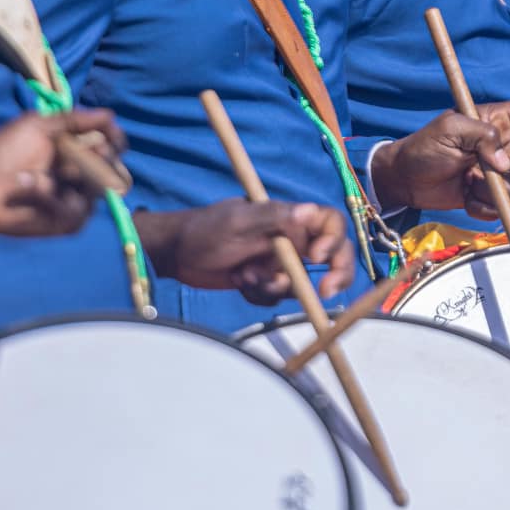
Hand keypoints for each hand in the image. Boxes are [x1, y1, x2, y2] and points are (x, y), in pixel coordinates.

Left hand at [0, 109, 124, 240]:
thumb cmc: (1, 154)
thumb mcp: (35, 126)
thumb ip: (73, 119)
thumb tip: (109, 115)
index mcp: (75, 150)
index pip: (110, 145)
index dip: (115, 139)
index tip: (113, 136)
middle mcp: (80, 174)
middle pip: (112, 167)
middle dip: (101, 157)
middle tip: (87, 152)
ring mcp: (76, 199)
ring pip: (99, 188)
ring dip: (76, 174)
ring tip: (49, 170)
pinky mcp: (68, 221)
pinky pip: (76, 209)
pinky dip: (52, 196)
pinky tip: (32, 186)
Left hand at [136, 199, 355, 302]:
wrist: (175, 254)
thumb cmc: (204, 230)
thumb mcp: (238, 221)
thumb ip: (274, 217)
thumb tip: (310, 211)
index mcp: (288, 218)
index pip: (329, 224)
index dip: (333, 241)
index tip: (317, 259)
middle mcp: (289, 240)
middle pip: (330, 257)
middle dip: (333, 275)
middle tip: (322, 293)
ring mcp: (278, 263)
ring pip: (300, 284)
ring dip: (276, 287)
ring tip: (245, 276)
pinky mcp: (264, 282)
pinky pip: (277, 298)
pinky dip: (260, 295)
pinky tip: (239, 282)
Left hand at [370, 97, 509, 220]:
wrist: (404, 180)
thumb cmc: (424, 147)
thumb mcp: (450, 129)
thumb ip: (482, 136)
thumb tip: (505, 164)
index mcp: (498, 121)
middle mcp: (504, 146)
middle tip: (505, 169)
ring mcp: (498, 173)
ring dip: (496, 190)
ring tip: (469, 182)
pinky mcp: (488, 197)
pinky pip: (501, 207)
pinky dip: (484, 206)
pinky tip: (465, 197)